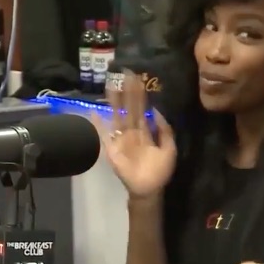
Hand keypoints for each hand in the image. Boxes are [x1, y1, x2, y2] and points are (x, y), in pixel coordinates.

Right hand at [91, 70, 176, 198]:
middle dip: (127, 92)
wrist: (148, 188)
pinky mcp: (112, 148)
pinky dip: (98, 124)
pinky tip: (94, 112)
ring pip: (117, 116)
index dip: (139, 95)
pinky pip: (104, 134)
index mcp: (144, 132)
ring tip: (111, 86)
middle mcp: (131, 132)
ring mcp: (120, 139)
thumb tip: (156, 111)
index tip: (138, 80)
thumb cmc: (160, 171)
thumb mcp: (169, 148)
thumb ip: (164, 130)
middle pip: (128, 108)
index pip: (141, 109)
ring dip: (114, 102)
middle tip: (125, 74)